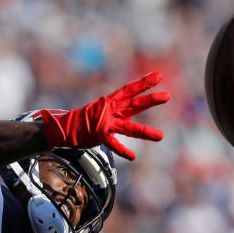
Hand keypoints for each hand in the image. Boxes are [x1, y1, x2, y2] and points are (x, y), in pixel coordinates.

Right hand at [39, 72, 169, 160]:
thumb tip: (133, 105)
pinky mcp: (100, 136)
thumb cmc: (85, 120)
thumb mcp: (103, 109)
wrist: (66, 128)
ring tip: (161, 137)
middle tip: (167, 96)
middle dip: (151, 100)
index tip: (158, 76)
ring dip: (146, 132)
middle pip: (135, 104)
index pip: (130, 89)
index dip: (144, 83)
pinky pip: (114, 144)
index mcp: (111, 102)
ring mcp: (106, 123)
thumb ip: (119, 109)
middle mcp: (111, 110)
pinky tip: (132, 156)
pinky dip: (123, 151)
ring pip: (130, 127)